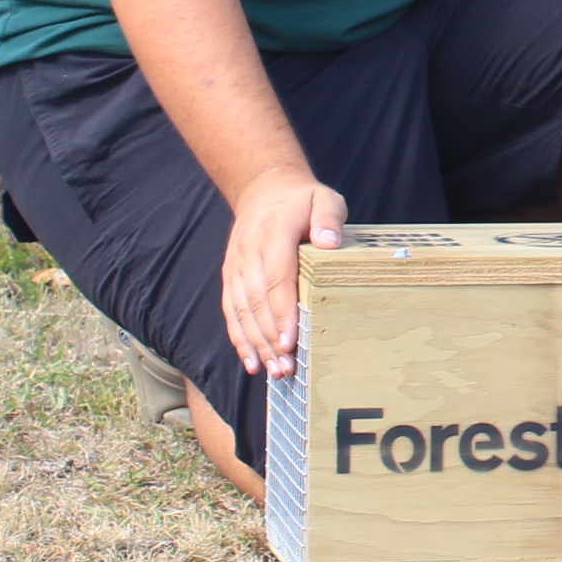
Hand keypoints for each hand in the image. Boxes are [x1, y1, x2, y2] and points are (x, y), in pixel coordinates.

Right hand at [222, 166, 344, 377]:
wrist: (263, 189)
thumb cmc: (302, 200)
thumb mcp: (324, 198)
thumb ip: (328, 218)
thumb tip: (330, 242)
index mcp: (273, 233)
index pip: (276, 278)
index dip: (282, 312)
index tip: (291, 340)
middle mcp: (249, 252)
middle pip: (257, 301)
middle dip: (270, 338)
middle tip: (287, 369)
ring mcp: (236, 265)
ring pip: (242, 311)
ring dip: (256, 344)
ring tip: (274, 372)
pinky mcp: (230, 276)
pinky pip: (231, 310)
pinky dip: (240, 338)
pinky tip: (251, 362)